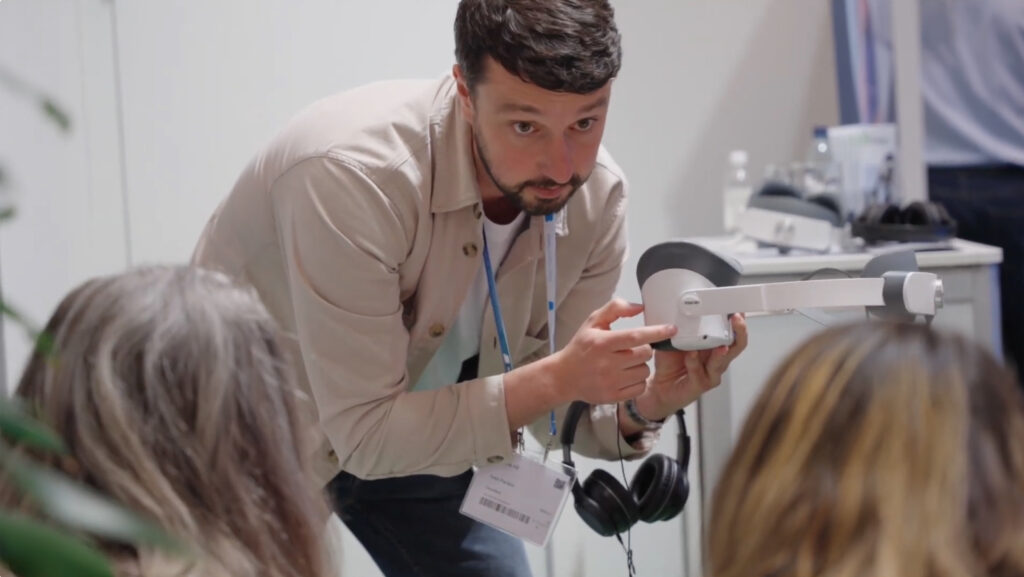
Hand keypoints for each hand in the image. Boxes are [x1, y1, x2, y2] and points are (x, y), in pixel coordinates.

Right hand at [551, 298, 676, 405]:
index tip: (672, 329)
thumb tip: (640, 307)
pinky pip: (640, 387)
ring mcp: (610, 382)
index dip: (657, 332)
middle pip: (645, 354)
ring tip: (626, 363)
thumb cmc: (581, 347)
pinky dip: (638, 381)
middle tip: (632, 348)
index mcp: (602, 342)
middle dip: (645, 348)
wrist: (564, 376)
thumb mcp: (593, 321)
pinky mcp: (613, 397)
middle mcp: (606, 363)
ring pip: (644, 371)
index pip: (635, 336)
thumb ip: (616, 309)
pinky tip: (626, 375)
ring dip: (641, 365)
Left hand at [635, 313, 747, 420]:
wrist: (660, 386)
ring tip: (720, 345)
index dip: (739, 322)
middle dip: (739, 332)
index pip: (733, 332)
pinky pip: (700, 373)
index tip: (739, 309)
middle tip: (736, 319)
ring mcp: (712, 373)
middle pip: (737, 346)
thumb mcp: (675, 338)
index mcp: (714, 345)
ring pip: (722, 361)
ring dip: (721, 351)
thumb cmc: (670, 362)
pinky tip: (690, 355)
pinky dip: (694, 363)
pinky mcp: (701, 384)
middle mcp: (717, 359)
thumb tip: (682, 307)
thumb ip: (682, 326)